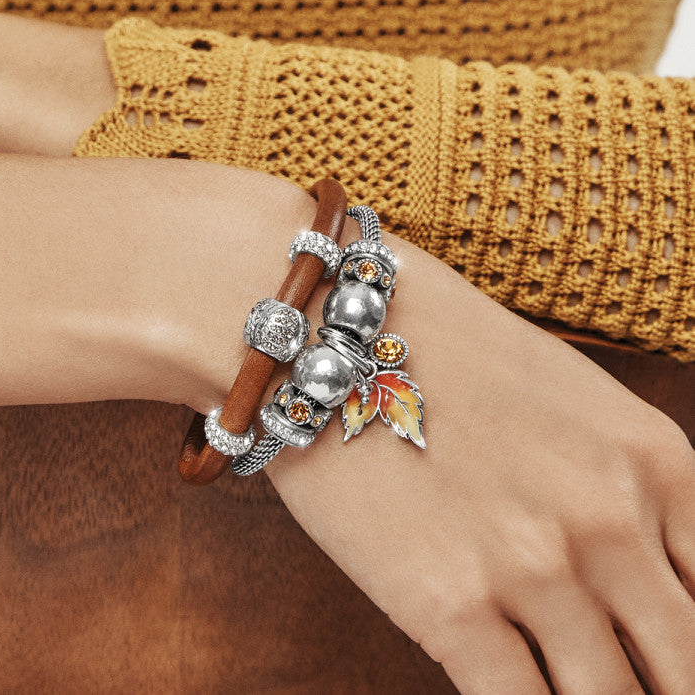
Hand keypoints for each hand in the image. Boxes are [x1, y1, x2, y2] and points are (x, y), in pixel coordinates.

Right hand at [267, 225, 694, 693]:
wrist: (327, 327)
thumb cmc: (442, 348)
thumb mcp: (570, 399)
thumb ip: (623, 488)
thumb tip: (641, 577)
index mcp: (655, 461)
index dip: (689, 647)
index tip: (661, 657)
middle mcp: (611, 520)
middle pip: (685, 672)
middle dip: (660, 688)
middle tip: (625, 681)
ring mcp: (534, 569)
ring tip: (564, 685)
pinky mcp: (449, 606)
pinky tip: (513, 690)